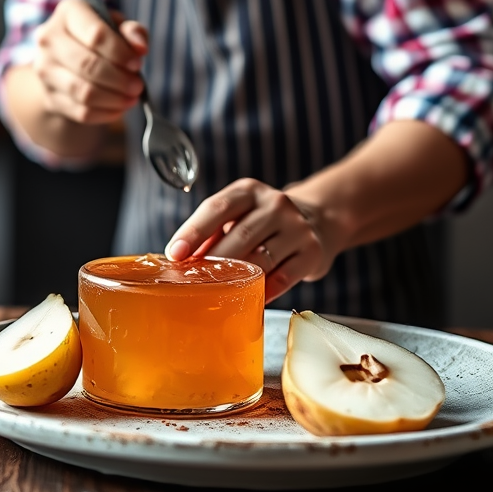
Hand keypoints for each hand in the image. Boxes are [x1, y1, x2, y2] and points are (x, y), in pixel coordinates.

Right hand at [33, 0, 147, 125]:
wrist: (65, 60)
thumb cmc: (97, 38)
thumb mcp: (117, 26)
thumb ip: (133, 31)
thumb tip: (140, 47)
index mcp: (68, 12)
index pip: (95, 35)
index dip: (120, 52)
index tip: (137, 63)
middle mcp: (48, 39)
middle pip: (87, 65)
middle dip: (119, 79)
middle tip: (138, 85)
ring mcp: (44, 70)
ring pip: (83, 91)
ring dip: (114, 98)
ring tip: (132, 98)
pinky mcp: (49, 97)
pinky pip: (80, 112)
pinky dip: (105, 113)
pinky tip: (119, 108)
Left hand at [163, 179, 340, 301]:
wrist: (316, 219)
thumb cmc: (262, 221)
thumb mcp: (238, 215)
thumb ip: (212, 233)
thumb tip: (181, 259)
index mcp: (249, 191)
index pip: (217, 207)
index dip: (194, 231)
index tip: (175, 254)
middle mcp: (275, 204)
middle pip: (240, 235)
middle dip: (214, 261)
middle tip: (193, 281)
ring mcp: (297, 228)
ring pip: (262, 259)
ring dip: (237, 279)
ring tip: (216, 293)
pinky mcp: (312, 252)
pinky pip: (284, 278)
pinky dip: (264, 291)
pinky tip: (249, 300)